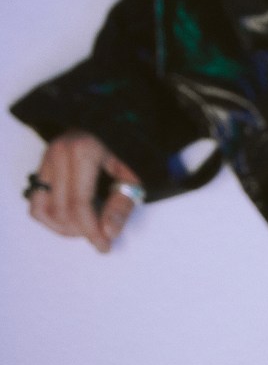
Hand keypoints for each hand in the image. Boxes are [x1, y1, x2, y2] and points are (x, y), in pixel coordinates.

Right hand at [27, 131, 142, 252]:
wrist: (115, 118)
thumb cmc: (127, 141)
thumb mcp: (134, 170)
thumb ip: (122, 202)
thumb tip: (108, 232)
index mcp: (83, 152)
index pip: (79, 204)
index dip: (91, 231)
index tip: (104, 246)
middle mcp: (59, 153)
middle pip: (61, 209)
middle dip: (80, 231)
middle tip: (101, 236)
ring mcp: (48, 157)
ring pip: (42, 208)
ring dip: (62, 227)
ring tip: (87, 227)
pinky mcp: (44, 162)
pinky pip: (36, 199)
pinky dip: (49, 215)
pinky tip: (71, 219)